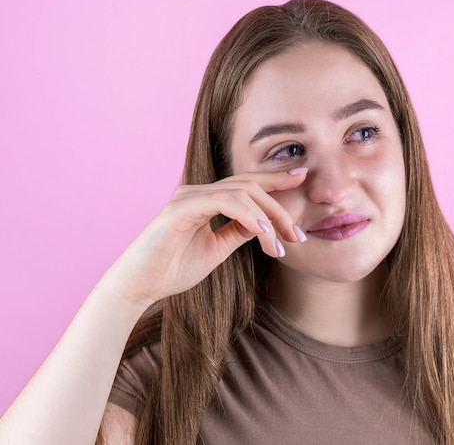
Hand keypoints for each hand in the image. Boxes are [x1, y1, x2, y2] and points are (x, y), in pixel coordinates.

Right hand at [98, 168, 307, 306]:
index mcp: (206, 199)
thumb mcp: (217, 249)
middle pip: (250, 185)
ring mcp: (188, 196)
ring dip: (268, 217)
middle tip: (298, 234)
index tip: (302, 180)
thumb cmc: (172, 269)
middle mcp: (198, 191)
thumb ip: (238, 231)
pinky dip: (248, 215)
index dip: (275, 180)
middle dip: (280, 206)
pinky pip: (224, 202)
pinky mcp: (180, 208)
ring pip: (242, 192)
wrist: (138, 287)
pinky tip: (263, 232)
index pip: (247, 184)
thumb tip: (264, 223)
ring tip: (283, 243)